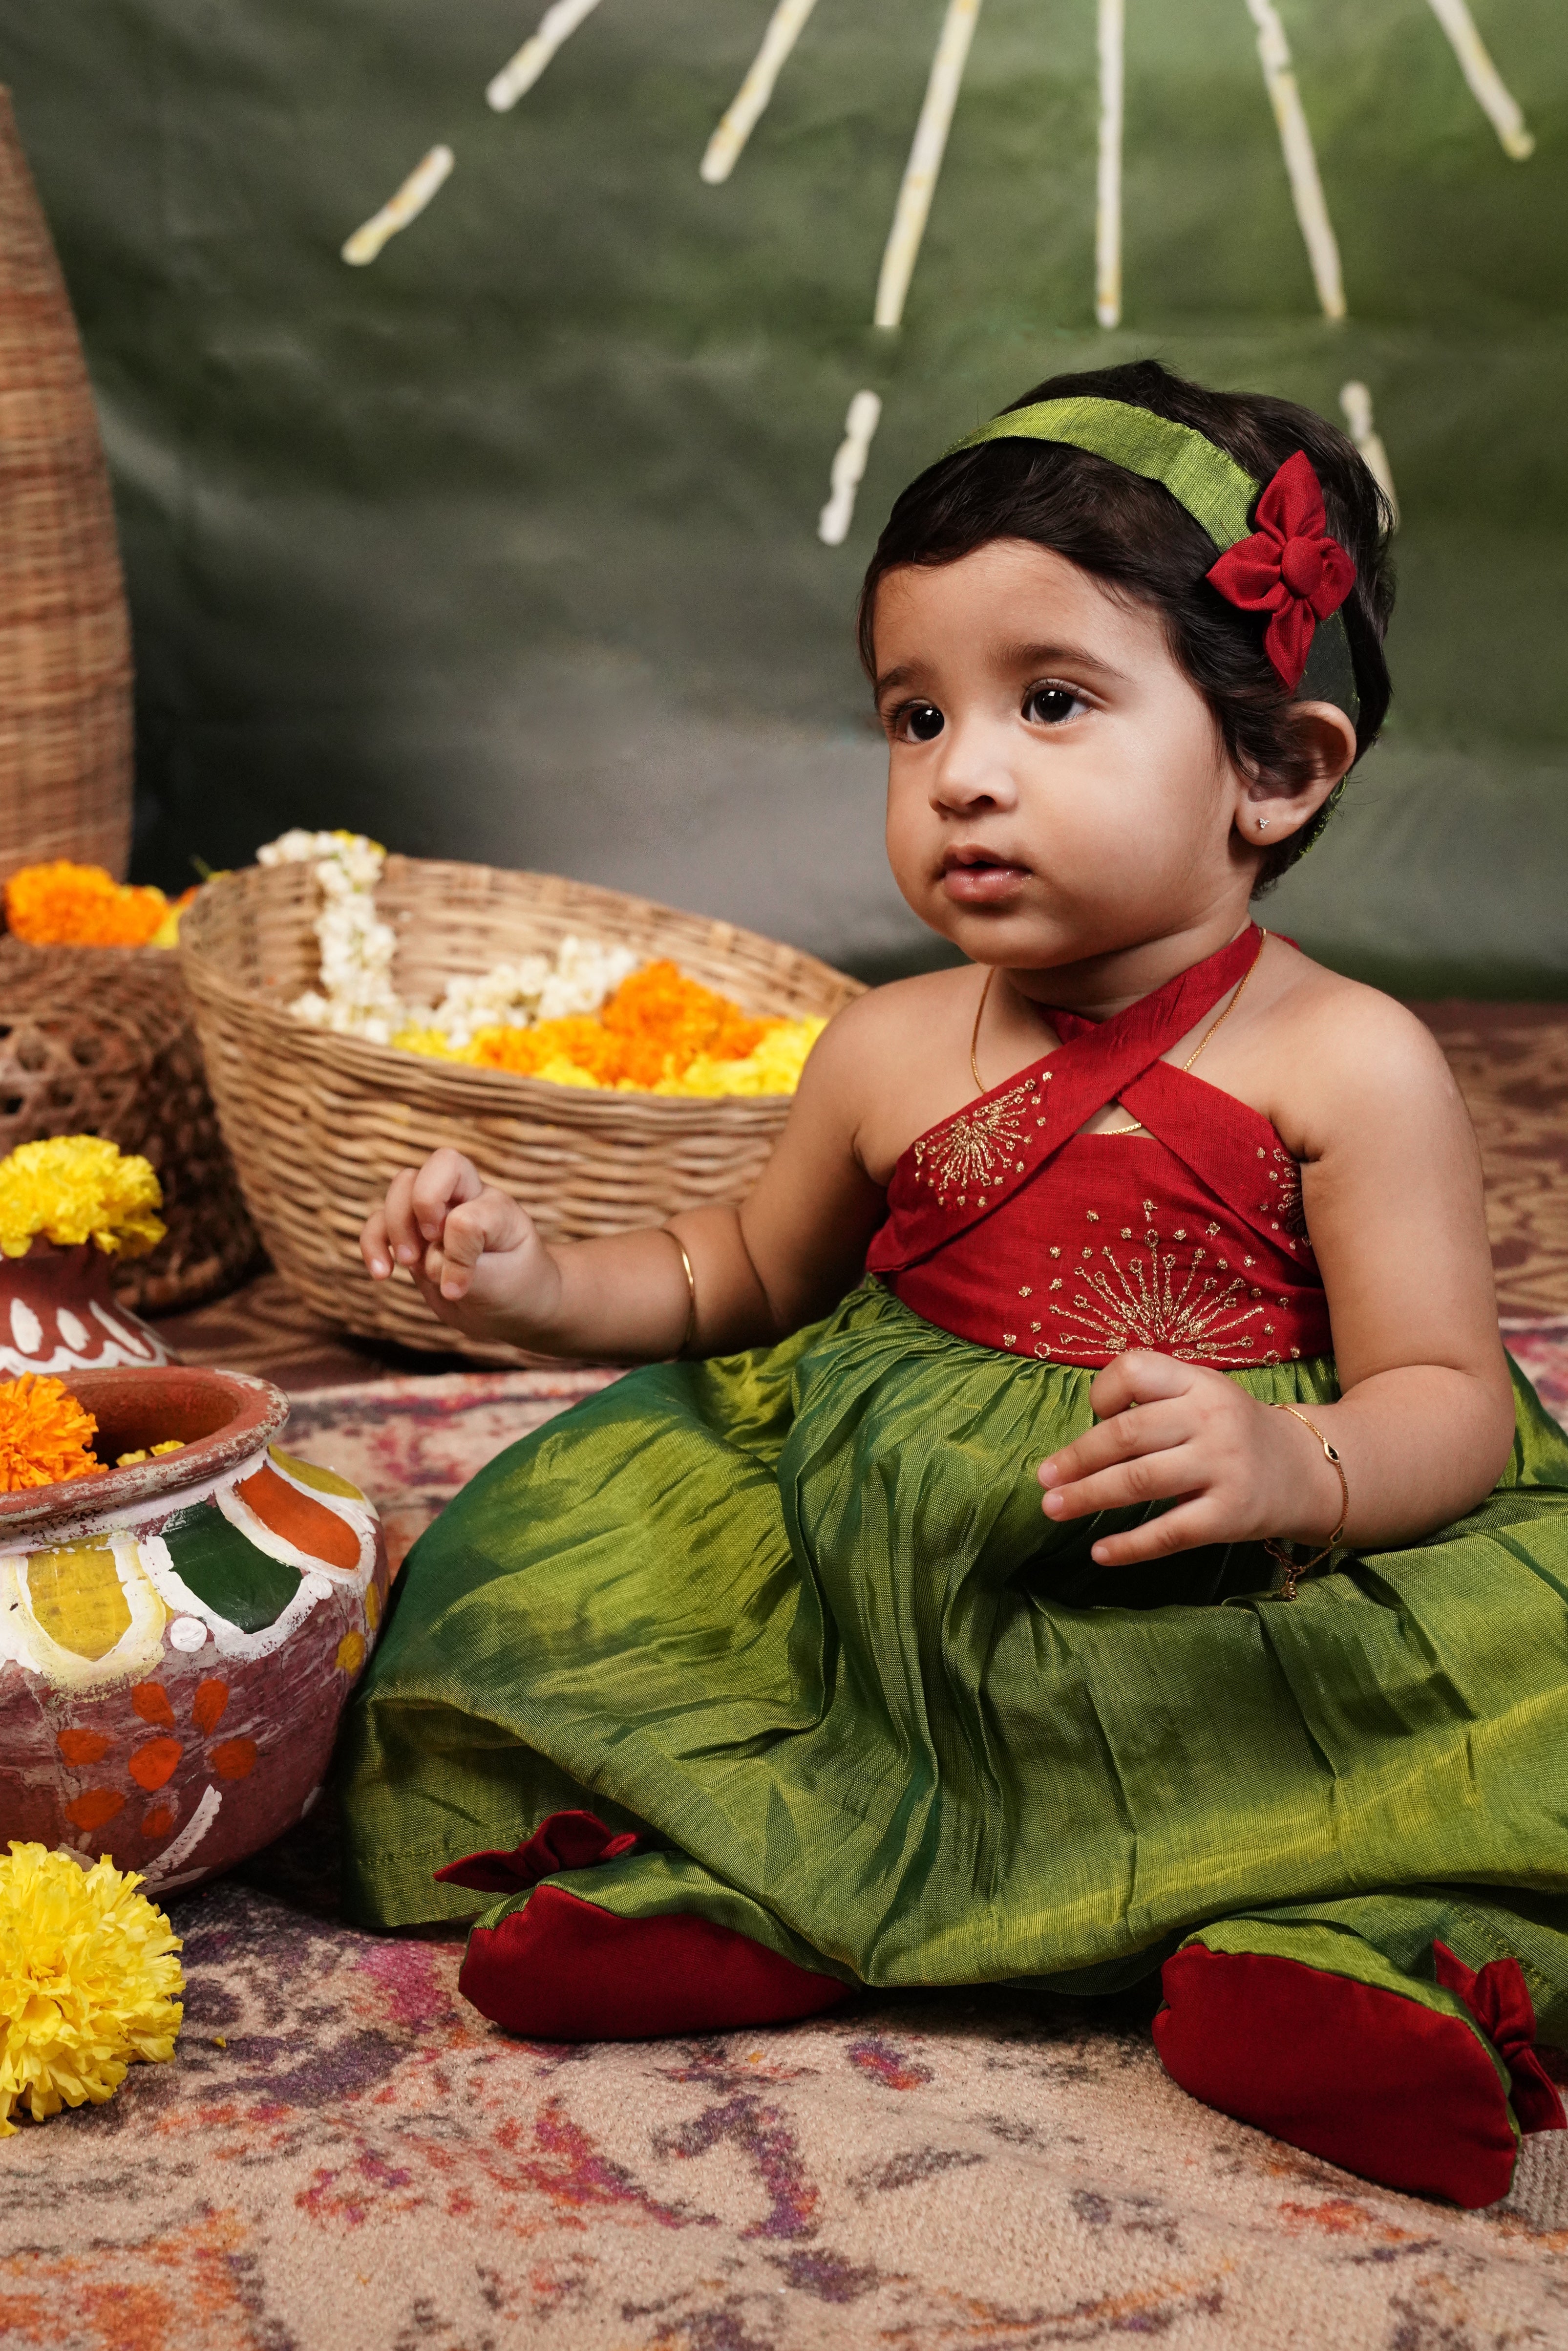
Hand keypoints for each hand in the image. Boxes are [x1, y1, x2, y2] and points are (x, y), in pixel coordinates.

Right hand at [359, 1148, 560, 1340]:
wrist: (512, 1306)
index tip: (462, 1285)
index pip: (467, 1212)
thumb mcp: (502, 1283)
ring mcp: (437, 1214)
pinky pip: (380, 1222)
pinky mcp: (413, 1234)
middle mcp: (467, 1200)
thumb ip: (466, 1264)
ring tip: (406, 1264)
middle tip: (431, 1248)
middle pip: (434, 1167)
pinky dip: (373, 1244)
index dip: (457, 1249)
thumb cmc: (515, 1288)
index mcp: (496, 1208)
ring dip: (394, 1227)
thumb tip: (427, 1258)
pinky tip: (381, 1273)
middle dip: (421, 1206)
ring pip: (402, 1188)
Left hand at [1036, 1351, 1343, 1566]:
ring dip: (1088, 1496)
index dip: (1103, 1392)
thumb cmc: (1233, 1431)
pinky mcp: (1230, 1515)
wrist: (1306, 1471)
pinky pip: (1169, 1533)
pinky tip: (1099, 1552)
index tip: (1093, 1417)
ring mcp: (1223, 1468)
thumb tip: (1084, 1432)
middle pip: (1127, 1434)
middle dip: (1077, 1458)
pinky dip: (1129, 1546)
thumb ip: (1154, 1398)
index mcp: (1199, 1383)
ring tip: (1053, 1507)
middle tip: (1042, 1478)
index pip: (1136, 1370)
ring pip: (1140, 1482)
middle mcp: (1211, 1420)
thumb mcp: (1203, 1394)